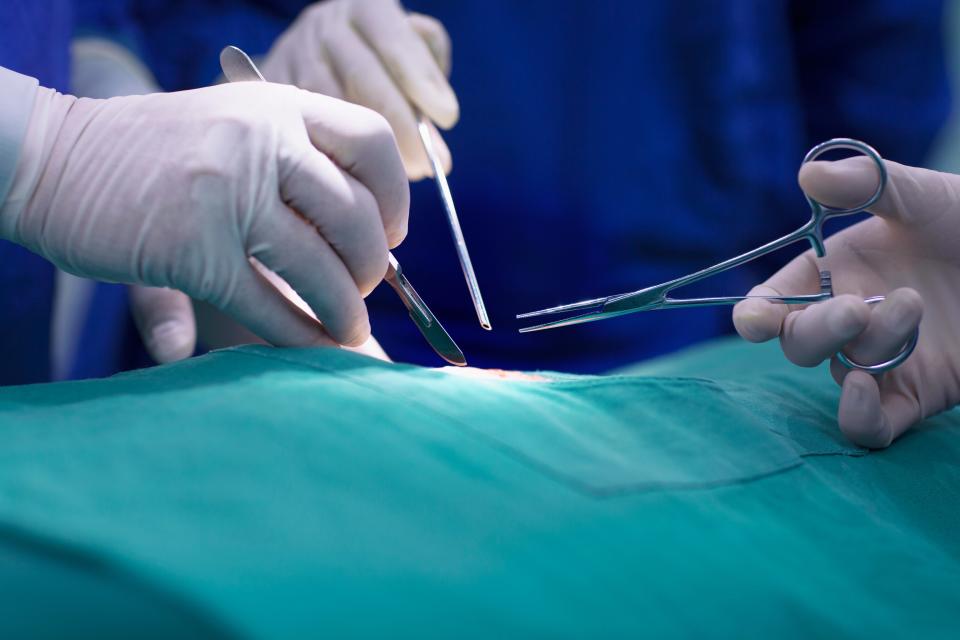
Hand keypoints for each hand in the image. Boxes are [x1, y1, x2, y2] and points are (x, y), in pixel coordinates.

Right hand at [2, 82, 407, 349]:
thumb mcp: (231, 127)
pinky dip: (300, 336)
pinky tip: (311, 346)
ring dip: (344, 311)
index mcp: (274, 105)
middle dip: (372, 267)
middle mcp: (258, 140)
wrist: (50, 157)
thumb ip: (296, 169)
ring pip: (320, 266)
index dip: (396, 197)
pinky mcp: (191, 249)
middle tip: (362, 289)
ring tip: (346, 329)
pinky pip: (268, 304)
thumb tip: (376, 245)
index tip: (391, 234)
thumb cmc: (152, 153)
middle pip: (356, 215)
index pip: (372, 141)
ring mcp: (225, 194)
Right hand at [260, 0, 456, 179]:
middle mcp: (325, 27)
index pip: (396, 41)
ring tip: (395, 184)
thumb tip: (438, 118)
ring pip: (331, 109)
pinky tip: (355, 184)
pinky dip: (334, 160)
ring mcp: (293, 57)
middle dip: (402, 129)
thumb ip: (428, 70)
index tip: (448, 117)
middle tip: (428, 166)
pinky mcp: (270, 91)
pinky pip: (303, 131)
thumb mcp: (408, 49)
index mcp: (365, 8)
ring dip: (367, 154)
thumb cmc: (377, 59)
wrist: (310, 57)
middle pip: (365, 79)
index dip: (423, 79)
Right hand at [733, 156, 959, 447]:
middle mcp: (846, 322)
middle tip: (857, 307)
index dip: (755, 315)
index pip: (772, 304)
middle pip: (799, 343)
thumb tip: (808, 175)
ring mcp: (878, 362)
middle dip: (819, 328)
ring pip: (842, 371)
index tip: (756, 320)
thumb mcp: (922, 195)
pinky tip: (862, 389)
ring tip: (915, 305)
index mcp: (829, 275)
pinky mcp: (915, 397)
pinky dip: (857, 417)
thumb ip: (867, 184)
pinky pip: (870, 428)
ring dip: (869, 345)